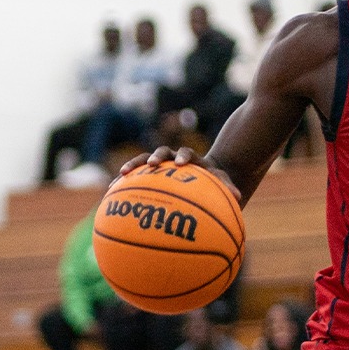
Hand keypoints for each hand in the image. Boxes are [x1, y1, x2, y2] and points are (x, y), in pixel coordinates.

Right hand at [118, 147, 239, 199]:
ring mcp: (160, 167)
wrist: (205, 179)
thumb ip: (228, 187)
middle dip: (156, 156)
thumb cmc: (215, 183)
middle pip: (162, 152)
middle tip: (152, 164)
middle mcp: (173, 159)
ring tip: (120, 177)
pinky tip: (110, 197)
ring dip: (133, 167)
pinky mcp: (150, 177)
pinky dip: (124, 186)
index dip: (182, 156)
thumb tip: (239, 196)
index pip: (186, 153)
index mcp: (192, 159)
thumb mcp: (223, 184)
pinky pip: (135, 180)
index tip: (180, 163)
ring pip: (144, 163)